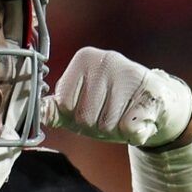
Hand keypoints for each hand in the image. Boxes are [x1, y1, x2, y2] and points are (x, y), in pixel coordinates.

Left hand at [42, 46, 191, 147]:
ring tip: (123, 114)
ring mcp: (129, 74)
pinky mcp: (150, 93)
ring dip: (114, 129)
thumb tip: (38, 113)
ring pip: (106, 125)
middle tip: (109, 112)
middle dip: (95, 125)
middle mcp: (106, 59)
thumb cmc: (109, 104)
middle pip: (85, 117)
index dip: (76, 116)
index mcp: (84, 58)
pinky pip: (129, 128)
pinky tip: (138, 118)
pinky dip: (133, 133)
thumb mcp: (79, 105)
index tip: (90, 107)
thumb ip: (55, 110)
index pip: (65, 105)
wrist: (153, 102)